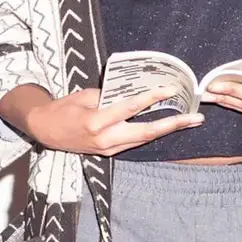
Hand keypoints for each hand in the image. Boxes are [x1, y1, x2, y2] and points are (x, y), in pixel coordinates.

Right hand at [6, 85, 201, 156]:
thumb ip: (109, 95)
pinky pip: (134, 141)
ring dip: (167, 130)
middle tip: (196, 118)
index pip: (129, 107)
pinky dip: (150, 133)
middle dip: (173, 125)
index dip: (151, 98)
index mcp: (96, 121)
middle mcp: (105, 139)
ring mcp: (108, 149)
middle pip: (146, 132)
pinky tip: (166, 126)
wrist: (45, 131)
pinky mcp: (109, 152)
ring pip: (143, 139)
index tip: (169, 89)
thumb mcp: (84, 95)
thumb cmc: (63, 108)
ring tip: (189, 121)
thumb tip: (131, 91)